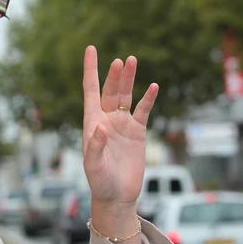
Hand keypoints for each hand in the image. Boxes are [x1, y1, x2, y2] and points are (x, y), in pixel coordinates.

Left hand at [82, 46, 157, 205]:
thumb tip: (100, 126)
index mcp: (91, 122)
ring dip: (129, 79)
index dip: (90, 70)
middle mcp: (106, 119)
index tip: (90, 49)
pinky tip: (153, 86)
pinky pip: (143, 110)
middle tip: (121, 61)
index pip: (90, 90)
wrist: (117, 195)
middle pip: (110, 90)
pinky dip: (148, 98)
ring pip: (126, 96)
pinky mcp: (137, 132)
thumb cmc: (99, 181)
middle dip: (114, 75)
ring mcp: (122, 124)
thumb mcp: (93, 165)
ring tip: (132, 61)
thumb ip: (95, 146)